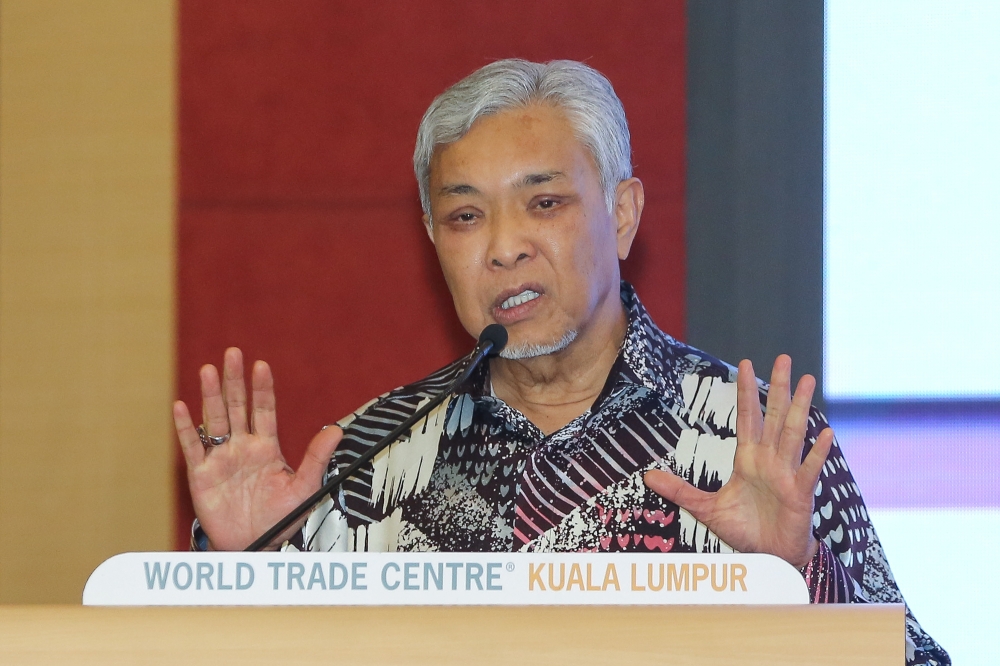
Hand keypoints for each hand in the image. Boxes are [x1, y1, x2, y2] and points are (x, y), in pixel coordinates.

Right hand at [173, 348, 341, 550]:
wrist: (255, 545)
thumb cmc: (280, 518)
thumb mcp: (304, 487)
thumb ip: (316, 458)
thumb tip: (336, 430)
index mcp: (267, 447)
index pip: (264, 410)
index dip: (262, 388)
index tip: (261, 365)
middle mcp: (242, 447)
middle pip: (237, 407)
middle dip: (235, 381)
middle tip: (233, 353)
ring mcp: (221, 459)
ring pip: (214, 421)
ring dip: (211, 396)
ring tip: (209, 369)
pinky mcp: (202, 475)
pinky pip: (192, 447)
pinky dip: (186, 427)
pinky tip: (181, 405)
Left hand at [644, 355, 832, 567]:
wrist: (769, 557)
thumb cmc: (744, 529)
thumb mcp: (705, 508)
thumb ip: (679, 491)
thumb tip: (648, 476)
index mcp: (748, 459)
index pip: (748, 417)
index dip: (746, 391)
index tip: (745, 363)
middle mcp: (769, 460)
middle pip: (774, 416)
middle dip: (777, 387)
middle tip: (783, 358)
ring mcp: (786, 474)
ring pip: (793, 434)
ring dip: (800, 407)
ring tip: (807, 379)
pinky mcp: (800, 493)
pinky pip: (809, 469)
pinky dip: (817, 452)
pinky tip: (825, 432)